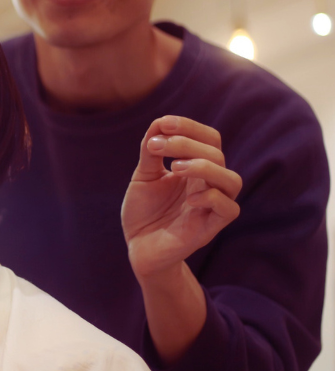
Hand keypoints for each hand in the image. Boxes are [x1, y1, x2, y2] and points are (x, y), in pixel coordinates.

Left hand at [122, 116, 241, 280]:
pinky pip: (229, 209)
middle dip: (186, 143)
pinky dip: (211, 197)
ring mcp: (211, 206)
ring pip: (231, 179)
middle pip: (216, 154)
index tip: (164, 123)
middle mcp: (207, 184)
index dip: (190, 127)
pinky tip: (188, 198)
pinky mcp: (210, 228)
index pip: (209, 139)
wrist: (138, 247)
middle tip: (156, 147)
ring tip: (175, 167)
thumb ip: (151, 151)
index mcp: (195, 169)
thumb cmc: (144, 212)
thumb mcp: (143, 176)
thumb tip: (159, 122)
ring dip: (204, 167)